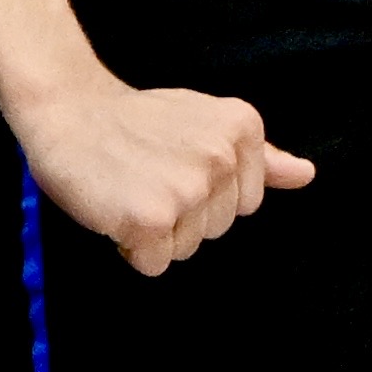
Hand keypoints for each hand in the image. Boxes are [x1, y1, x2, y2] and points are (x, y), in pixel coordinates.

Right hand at [10, 70, 309, 275]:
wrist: (64, 108)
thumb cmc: (132, 121)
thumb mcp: (202, 122)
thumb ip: (257, 157)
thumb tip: (306, 175)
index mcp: (241, 128)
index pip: (245, 203)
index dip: (203, 194)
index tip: (169, 163)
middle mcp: (220, 157)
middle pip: (218, 229)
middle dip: (180, 214)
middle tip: (144, 175)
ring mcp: (187, 189)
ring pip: (187, 249)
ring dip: (155, 232)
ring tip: (128, 188)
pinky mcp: (150, 219)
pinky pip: (154, 263)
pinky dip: (131, 247)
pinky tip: (114, 209)